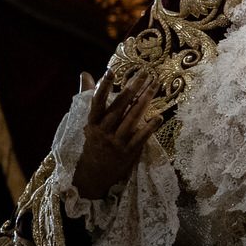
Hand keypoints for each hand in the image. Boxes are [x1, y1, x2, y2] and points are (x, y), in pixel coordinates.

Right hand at [73, 69, 163, 199]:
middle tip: (145, 73)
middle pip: (119, 107)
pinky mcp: (128, 152)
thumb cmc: (93, 141)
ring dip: (144, 102)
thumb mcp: (89, 121)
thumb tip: (86, 73)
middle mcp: (103, 131)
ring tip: (155, 86)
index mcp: (93, 122)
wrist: (94, 174)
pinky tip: (159, 117)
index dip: (103, 87)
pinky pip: (140, 138)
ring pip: (131, 119)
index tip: (110, 71)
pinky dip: (150, 127)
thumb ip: (89, 96)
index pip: (97, 102)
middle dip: (132, 89)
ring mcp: (116, 142)